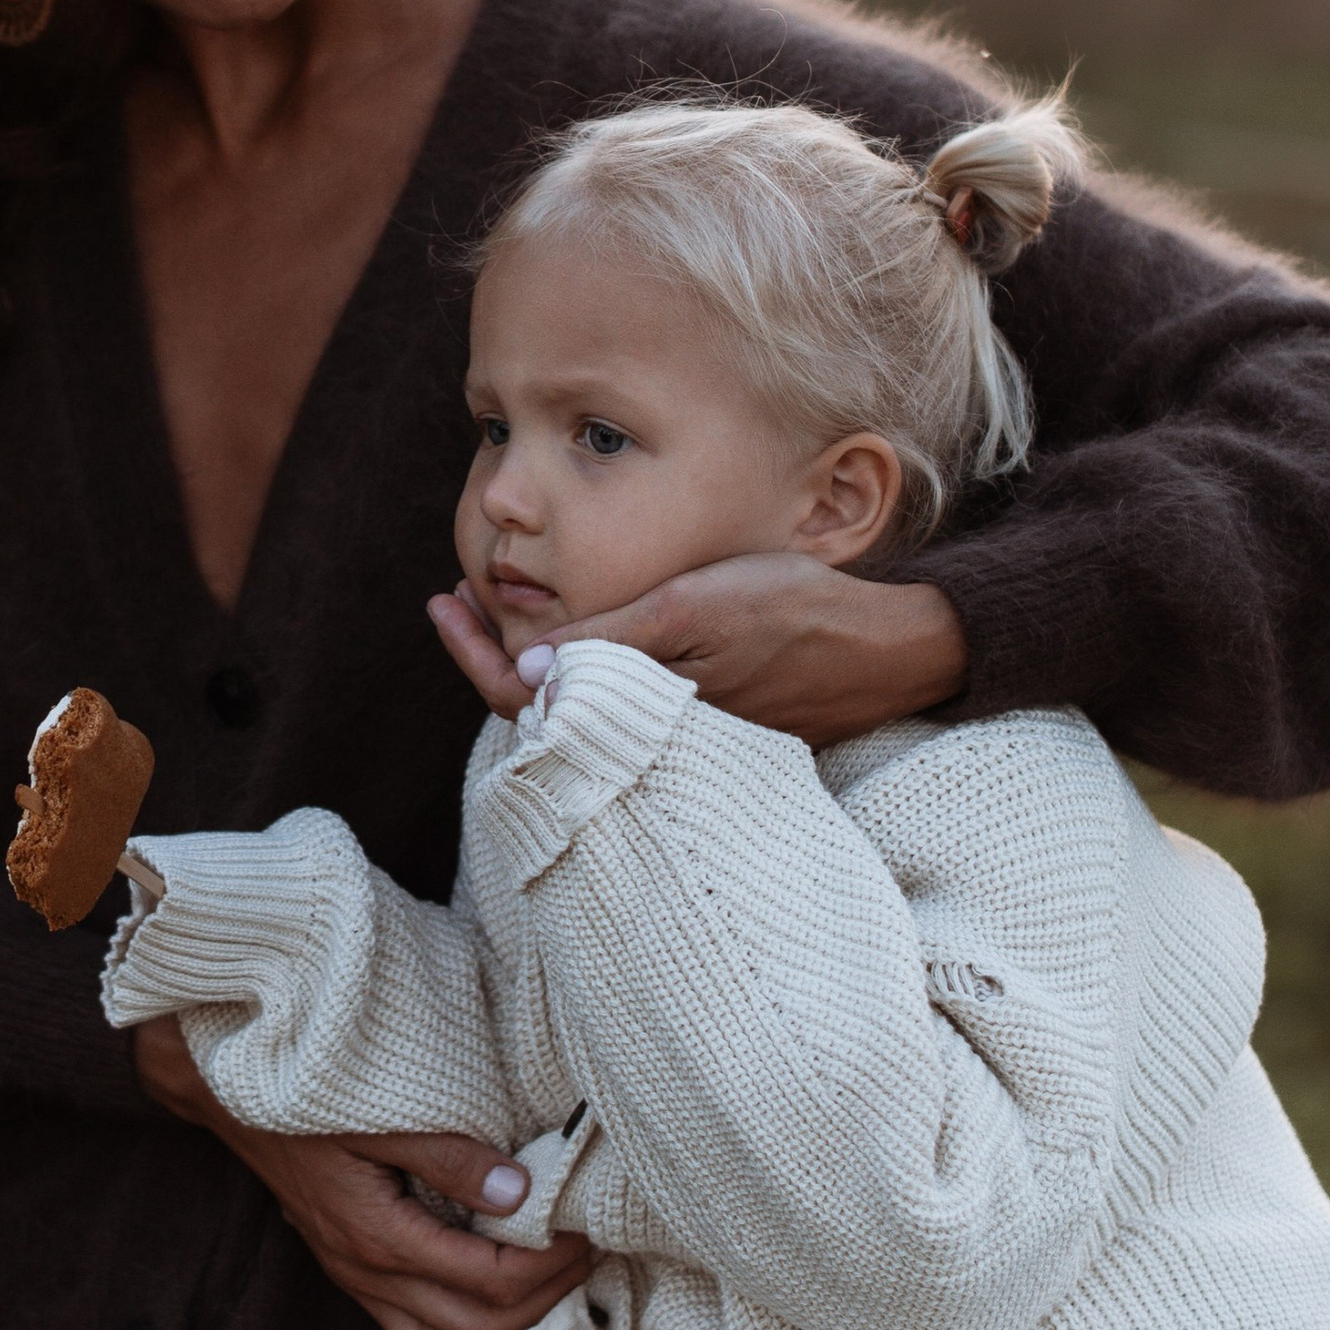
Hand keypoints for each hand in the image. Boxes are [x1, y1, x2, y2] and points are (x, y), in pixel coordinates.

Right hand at [132, 1019, 588, 1329]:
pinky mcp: (354, 1276)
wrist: (229, 1098)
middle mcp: (369, 1274)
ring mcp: (357, 1282)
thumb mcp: (382, 1116)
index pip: (490, 1284)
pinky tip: (499, 1293)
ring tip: (551, 1279)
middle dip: (546, 1300)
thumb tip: (519, 1197)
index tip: (587, 1228)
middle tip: (586, 1252)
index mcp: (379, 1236)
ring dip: (509, 1328)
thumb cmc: (308, 1098)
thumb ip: (449, 1157)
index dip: (550, 1265)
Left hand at [431, 555, 965, 747]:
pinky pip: (618, 708)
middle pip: (541, 710)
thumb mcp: (695, 605)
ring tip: (495, 607)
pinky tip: (572, 635)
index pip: (526, 699)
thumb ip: (615, 637)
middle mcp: (650, 733)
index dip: (475, 654)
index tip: (444, 601)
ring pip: (577, 709)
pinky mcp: (701, 724)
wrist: (884, 646)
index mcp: (640, 706)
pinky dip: (580, 668)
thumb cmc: (791, 610)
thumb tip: (530, 666)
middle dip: (489, 653)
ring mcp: (676, 732)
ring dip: (530, 659)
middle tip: (457, 596)